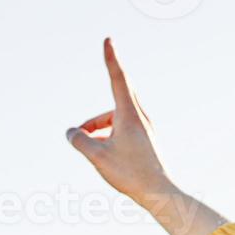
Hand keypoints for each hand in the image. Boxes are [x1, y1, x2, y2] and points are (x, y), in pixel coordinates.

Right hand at [66, 39, 172, 206]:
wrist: (161, 194)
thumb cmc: (131, 174)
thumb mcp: (97, 156)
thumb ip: (79, 140)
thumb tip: (72, 132)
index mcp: (130, 114)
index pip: (118, 78)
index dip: (111, 59)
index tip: (108, 40)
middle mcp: (140, 118)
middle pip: (114, 102)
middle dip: (95, 117)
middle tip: (85, 132)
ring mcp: (146, 130)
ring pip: (116, 119)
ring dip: (99, 128)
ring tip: (88, 146)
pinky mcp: (147, 142)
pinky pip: (123, 130)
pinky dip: (109, 136)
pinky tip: (102, 153)